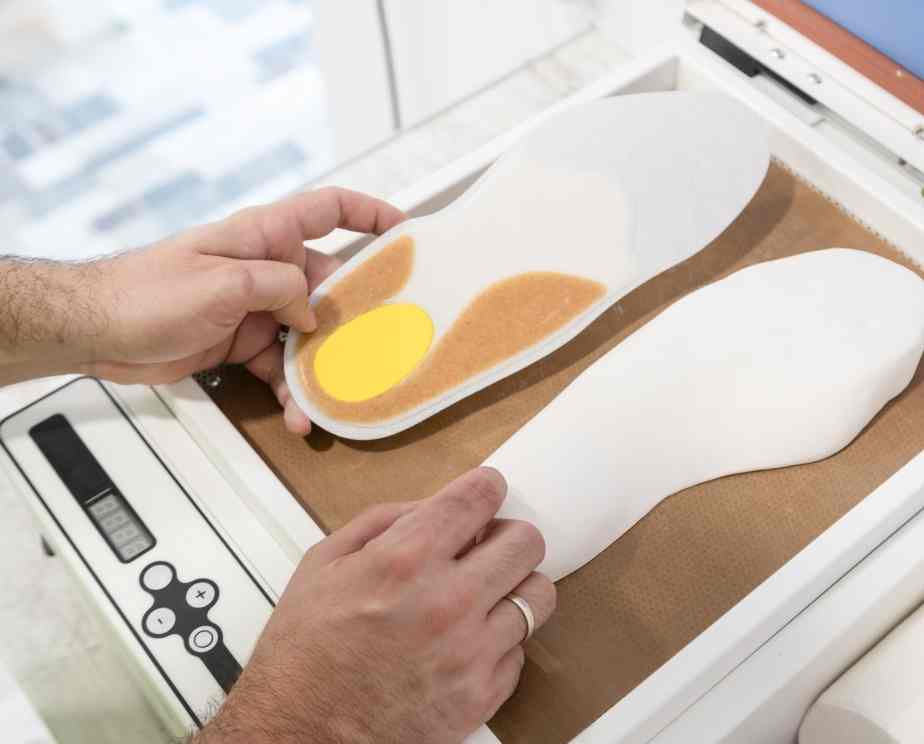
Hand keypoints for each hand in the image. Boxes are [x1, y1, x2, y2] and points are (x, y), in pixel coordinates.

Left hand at [86, 187, 404, 432]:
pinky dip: (293, 390)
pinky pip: (283, 365)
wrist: (98, 331)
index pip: (327, 210)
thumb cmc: (145, 291)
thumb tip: (312, 312)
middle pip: (330, 285)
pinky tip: (299, 414)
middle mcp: (266, 269)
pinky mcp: (244, 342)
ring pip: (310, 334)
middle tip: (383, 341)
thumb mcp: (221, 284)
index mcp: (263, 237)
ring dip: (324, 366)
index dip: (369, 213)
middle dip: (357, 315)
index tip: (405, 230)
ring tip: (335, 396)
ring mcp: (257, 307)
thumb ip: (277, 288)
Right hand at [194, 468, 555, 743]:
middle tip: (487, 545)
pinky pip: (521, 649)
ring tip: (484, 594)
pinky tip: (467, 639)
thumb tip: (432, 507)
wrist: (297, 735)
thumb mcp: (324, 563)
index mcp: (405, 559)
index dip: (487, 487)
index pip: (479, 497)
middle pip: (525, 541)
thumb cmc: (304, 655)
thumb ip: (384, 521)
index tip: (486, 492)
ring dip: (512, 586)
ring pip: (537, 595)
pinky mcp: (482, 695)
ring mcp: (470, 652)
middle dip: (506, 535)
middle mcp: (447, 601)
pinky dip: (500, 639)